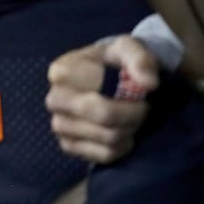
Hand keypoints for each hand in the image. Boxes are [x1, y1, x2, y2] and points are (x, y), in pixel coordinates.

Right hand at [46, 36, 157, 164]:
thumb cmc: (115, 63)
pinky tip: (122, 132)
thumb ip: (140, 59)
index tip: (142, 90)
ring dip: (129, 130)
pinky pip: (104, 155)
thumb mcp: (129, 49)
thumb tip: (149, 83)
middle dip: (132, 114)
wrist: (106, 80)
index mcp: (62, 71)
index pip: (99, 89)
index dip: (129, 95)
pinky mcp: (68, 146)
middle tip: (142, 108)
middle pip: (103, 116)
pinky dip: (122, 147)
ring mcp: (59, 125)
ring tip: (132, 118)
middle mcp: (54, 99)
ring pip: (107, 138)